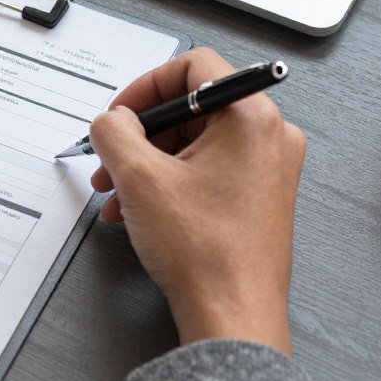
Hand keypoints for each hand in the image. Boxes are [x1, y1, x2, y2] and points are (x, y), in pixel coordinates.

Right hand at [90, 48, 305, 353]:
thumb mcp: (138, 178)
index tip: (121, 112)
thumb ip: (115, 131)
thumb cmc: (205, 253)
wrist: (232, 314)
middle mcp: (270, 136)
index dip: (145, 86)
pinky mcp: (261, 195)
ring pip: (196, 141)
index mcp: (251, 117)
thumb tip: (112, 119)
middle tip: (111, 158)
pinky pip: (208, 168)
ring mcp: (269, 167)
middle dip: (140, 134)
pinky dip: (170, 180)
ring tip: (118, 192)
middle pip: (191, 107)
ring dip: (149, 161)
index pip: (193, 66)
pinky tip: (140, 208)